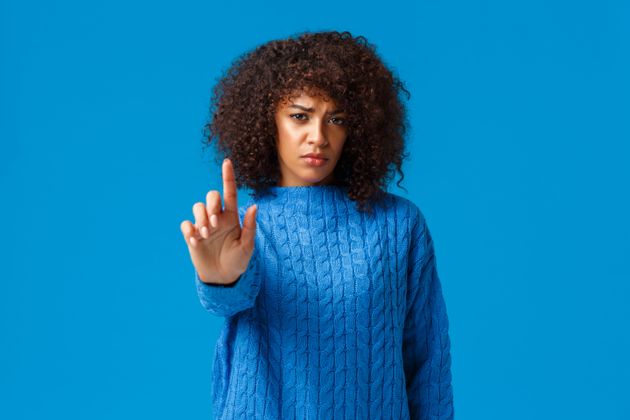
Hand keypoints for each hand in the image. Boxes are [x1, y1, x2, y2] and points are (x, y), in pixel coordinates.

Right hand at [180, 158, 257, 284]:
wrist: (223, 277)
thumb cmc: (238, 260)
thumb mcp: (247, 246)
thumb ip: (250, 227)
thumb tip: (254, 206)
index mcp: (232, 217)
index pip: (230, 193)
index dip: (228, 177)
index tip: (227, 162)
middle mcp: (217, 218)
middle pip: (211, 196)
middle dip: (211, 204)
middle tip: (214, 223)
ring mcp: (204, 226)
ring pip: (197, 207)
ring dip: (201, 218)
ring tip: (206, 235)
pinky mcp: (192, 235)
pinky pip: (186, 224)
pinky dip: (189, 230)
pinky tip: (196, 242)